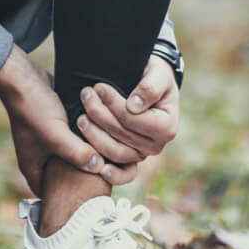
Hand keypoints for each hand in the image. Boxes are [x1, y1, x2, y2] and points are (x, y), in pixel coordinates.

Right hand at [0, 47, 136, 195]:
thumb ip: (76, 153)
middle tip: (106, 177)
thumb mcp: (55, 135)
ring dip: (86, 155)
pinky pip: (75, 139)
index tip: (92, 194)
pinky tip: (102, 138)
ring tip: (107, 157)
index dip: (69, 198)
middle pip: (65, 177)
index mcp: (34, 168)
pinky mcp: (59, 127)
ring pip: (73, 157)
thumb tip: (99, 167)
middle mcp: (41, 158)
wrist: (24, 79)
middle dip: (82, 176)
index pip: (51, 194)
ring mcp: (50, 143)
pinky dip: (86, 139)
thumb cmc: (34, 109)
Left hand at [74, 53, 180, 167]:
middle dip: (100, 115)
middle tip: (85, 95)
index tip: (98, 87)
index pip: (133, 119)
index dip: (114, 104)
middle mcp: (156, 146)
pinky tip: (96, 167)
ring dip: (95, 135)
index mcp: (166, 128)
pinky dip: (111, 173)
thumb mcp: (159, 75)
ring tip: (81, 117)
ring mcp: (142, 154)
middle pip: (122, 135)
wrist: (152, 86)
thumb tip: (134, 106)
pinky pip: (121, 172)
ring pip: (116, 152)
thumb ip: (150, 88)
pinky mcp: (130, 159)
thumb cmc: (156, 77)